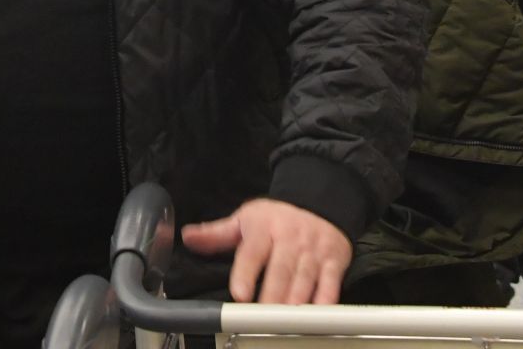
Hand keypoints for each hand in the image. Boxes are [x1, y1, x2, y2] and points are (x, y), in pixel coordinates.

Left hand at [182, 199, 351, 303]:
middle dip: (273, 294)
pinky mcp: (333, 261)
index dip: (245, 273)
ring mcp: (313, 251)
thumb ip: (217, 233)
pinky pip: (331, 282)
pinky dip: (327, 299)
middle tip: (263, 317)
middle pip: (280, 270)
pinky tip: (318, 315)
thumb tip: (188, 237)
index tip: (239, 293)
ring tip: (286, 321)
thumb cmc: (277, 217)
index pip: (252, 252)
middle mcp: (290, 239)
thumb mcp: (245, 219)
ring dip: (296, 301)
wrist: (319, 202)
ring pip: (305, 278)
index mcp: (264, 228)